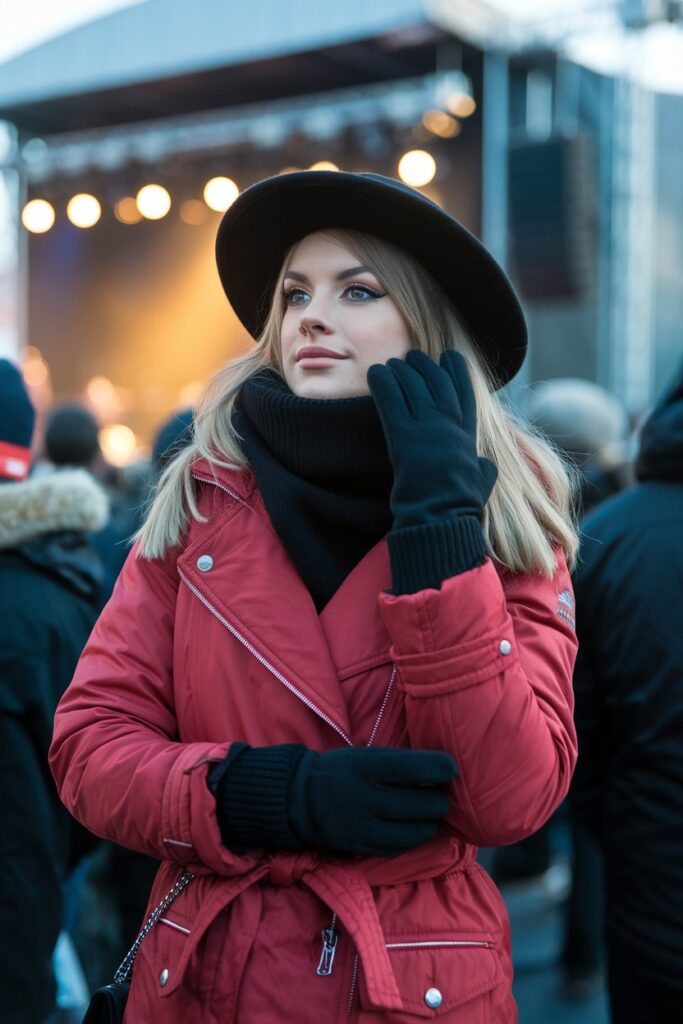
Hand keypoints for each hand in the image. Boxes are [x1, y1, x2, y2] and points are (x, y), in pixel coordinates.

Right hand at [212, 743, 456, 856]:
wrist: (298, 799)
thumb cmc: (339, 770)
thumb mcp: (363, 755)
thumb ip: (396, 763)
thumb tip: (439, 769)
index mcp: (363, 767)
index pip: (411, 767)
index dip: (438, 768)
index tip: (452, 768)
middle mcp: (363, 797)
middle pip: (418, 803)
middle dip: (439, 799)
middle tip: (444, 794)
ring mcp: (361, 826)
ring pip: (413, 832)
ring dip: (430, 823)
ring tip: (432, 815)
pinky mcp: (360, 847)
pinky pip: (398, 848)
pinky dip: (413, 839)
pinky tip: (417, 829)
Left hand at [367, 350, 496, 530]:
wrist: (442, 516)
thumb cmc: (459, 505)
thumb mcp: (482, 482)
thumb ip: (482, 469)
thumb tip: (485, 467)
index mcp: (467, 436)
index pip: (465, 395)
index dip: (458, 372)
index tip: (451, 356)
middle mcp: (449, 426)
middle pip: (438, 384)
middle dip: (426, 367)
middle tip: (413, 357)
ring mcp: (428, 428)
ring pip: (414, 387)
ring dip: (402, 371)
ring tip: (392, 363)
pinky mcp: (404, 436)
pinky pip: (392, 401)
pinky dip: (383, 384)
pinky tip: (376, 372)